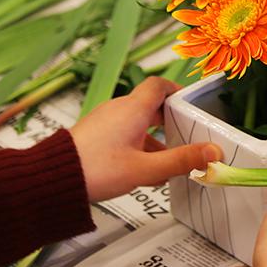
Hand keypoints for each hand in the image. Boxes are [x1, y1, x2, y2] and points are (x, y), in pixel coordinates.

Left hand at [70, 77, 222, 201]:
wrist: (52, 180)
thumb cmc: (96, 170)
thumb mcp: (146, 168)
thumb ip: (182, 160)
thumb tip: (214, 152)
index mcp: (133, 109)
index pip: (159, 86)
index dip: (177, 92)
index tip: (190, 104)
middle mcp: (118, 110)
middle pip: (150, 106)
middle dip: (169, 121)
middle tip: (186, 136)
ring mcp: (104, 122)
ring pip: (136, 124)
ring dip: (153, 139)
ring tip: (166, 163)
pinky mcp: (94, 135)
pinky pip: (122, 134)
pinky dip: (137, 146)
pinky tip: (142, 171)